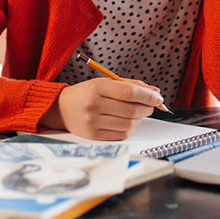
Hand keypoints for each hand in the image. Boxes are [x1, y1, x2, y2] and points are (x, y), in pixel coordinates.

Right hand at [41, 78, 164, 139]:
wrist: (61, 108)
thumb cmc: (86, 93)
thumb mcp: (106, 82)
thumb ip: (131, 85)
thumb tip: (154, 91)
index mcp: (98, 88)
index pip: (130, 93)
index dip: (148, 96)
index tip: (158, 97)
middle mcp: (94, 105)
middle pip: (131, 110)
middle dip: (147, 108)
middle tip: (151, 104)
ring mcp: (93, 122)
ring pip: (129, 124)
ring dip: (140, 119)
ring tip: (139, 112)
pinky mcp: (94, 136)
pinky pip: (121, 135)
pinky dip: (130, 128)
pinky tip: (128, 121)